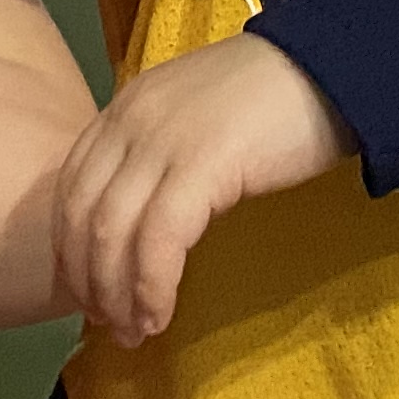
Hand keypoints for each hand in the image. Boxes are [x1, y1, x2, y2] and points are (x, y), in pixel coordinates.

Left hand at [54, 32, 351, 346]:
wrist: (330, 67)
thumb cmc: (273, 98)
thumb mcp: (194, 119)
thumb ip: (158, 156)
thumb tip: (138, 225)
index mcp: (125, 108)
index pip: (71, 187)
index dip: (69, 249)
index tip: (86, 291)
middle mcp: (131, 121)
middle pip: (82, 216)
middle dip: (87, 281)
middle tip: (107, 324)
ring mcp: (162, 140)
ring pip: (112, 233)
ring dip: (116, 293)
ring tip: (133, 332)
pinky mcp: (201, 164)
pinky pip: (159, 240)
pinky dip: (151, 286)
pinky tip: (160, 314)